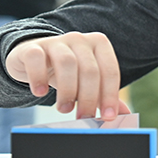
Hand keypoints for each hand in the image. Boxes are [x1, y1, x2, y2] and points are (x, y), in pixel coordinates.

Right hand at [5, 32, 127, 119]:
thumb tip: (124, 114)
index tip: (108, 117)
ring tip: (64, 109)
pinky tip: (39, 93)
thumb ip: (104, 95)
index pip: (110, 71)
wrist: (34, 58)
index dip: (110, 95)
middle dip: (89, 97)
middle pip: (89, 69)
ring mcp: (56, 41)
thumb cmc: (67, 72)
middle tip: (84, 118)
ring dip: (67, 90)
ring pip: (67, 63)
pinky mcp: (33, 47)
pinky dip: (39, 77)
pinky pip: (37, 58)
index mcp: (99, 44)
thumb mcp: (87, 82)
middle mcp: (80, 39)